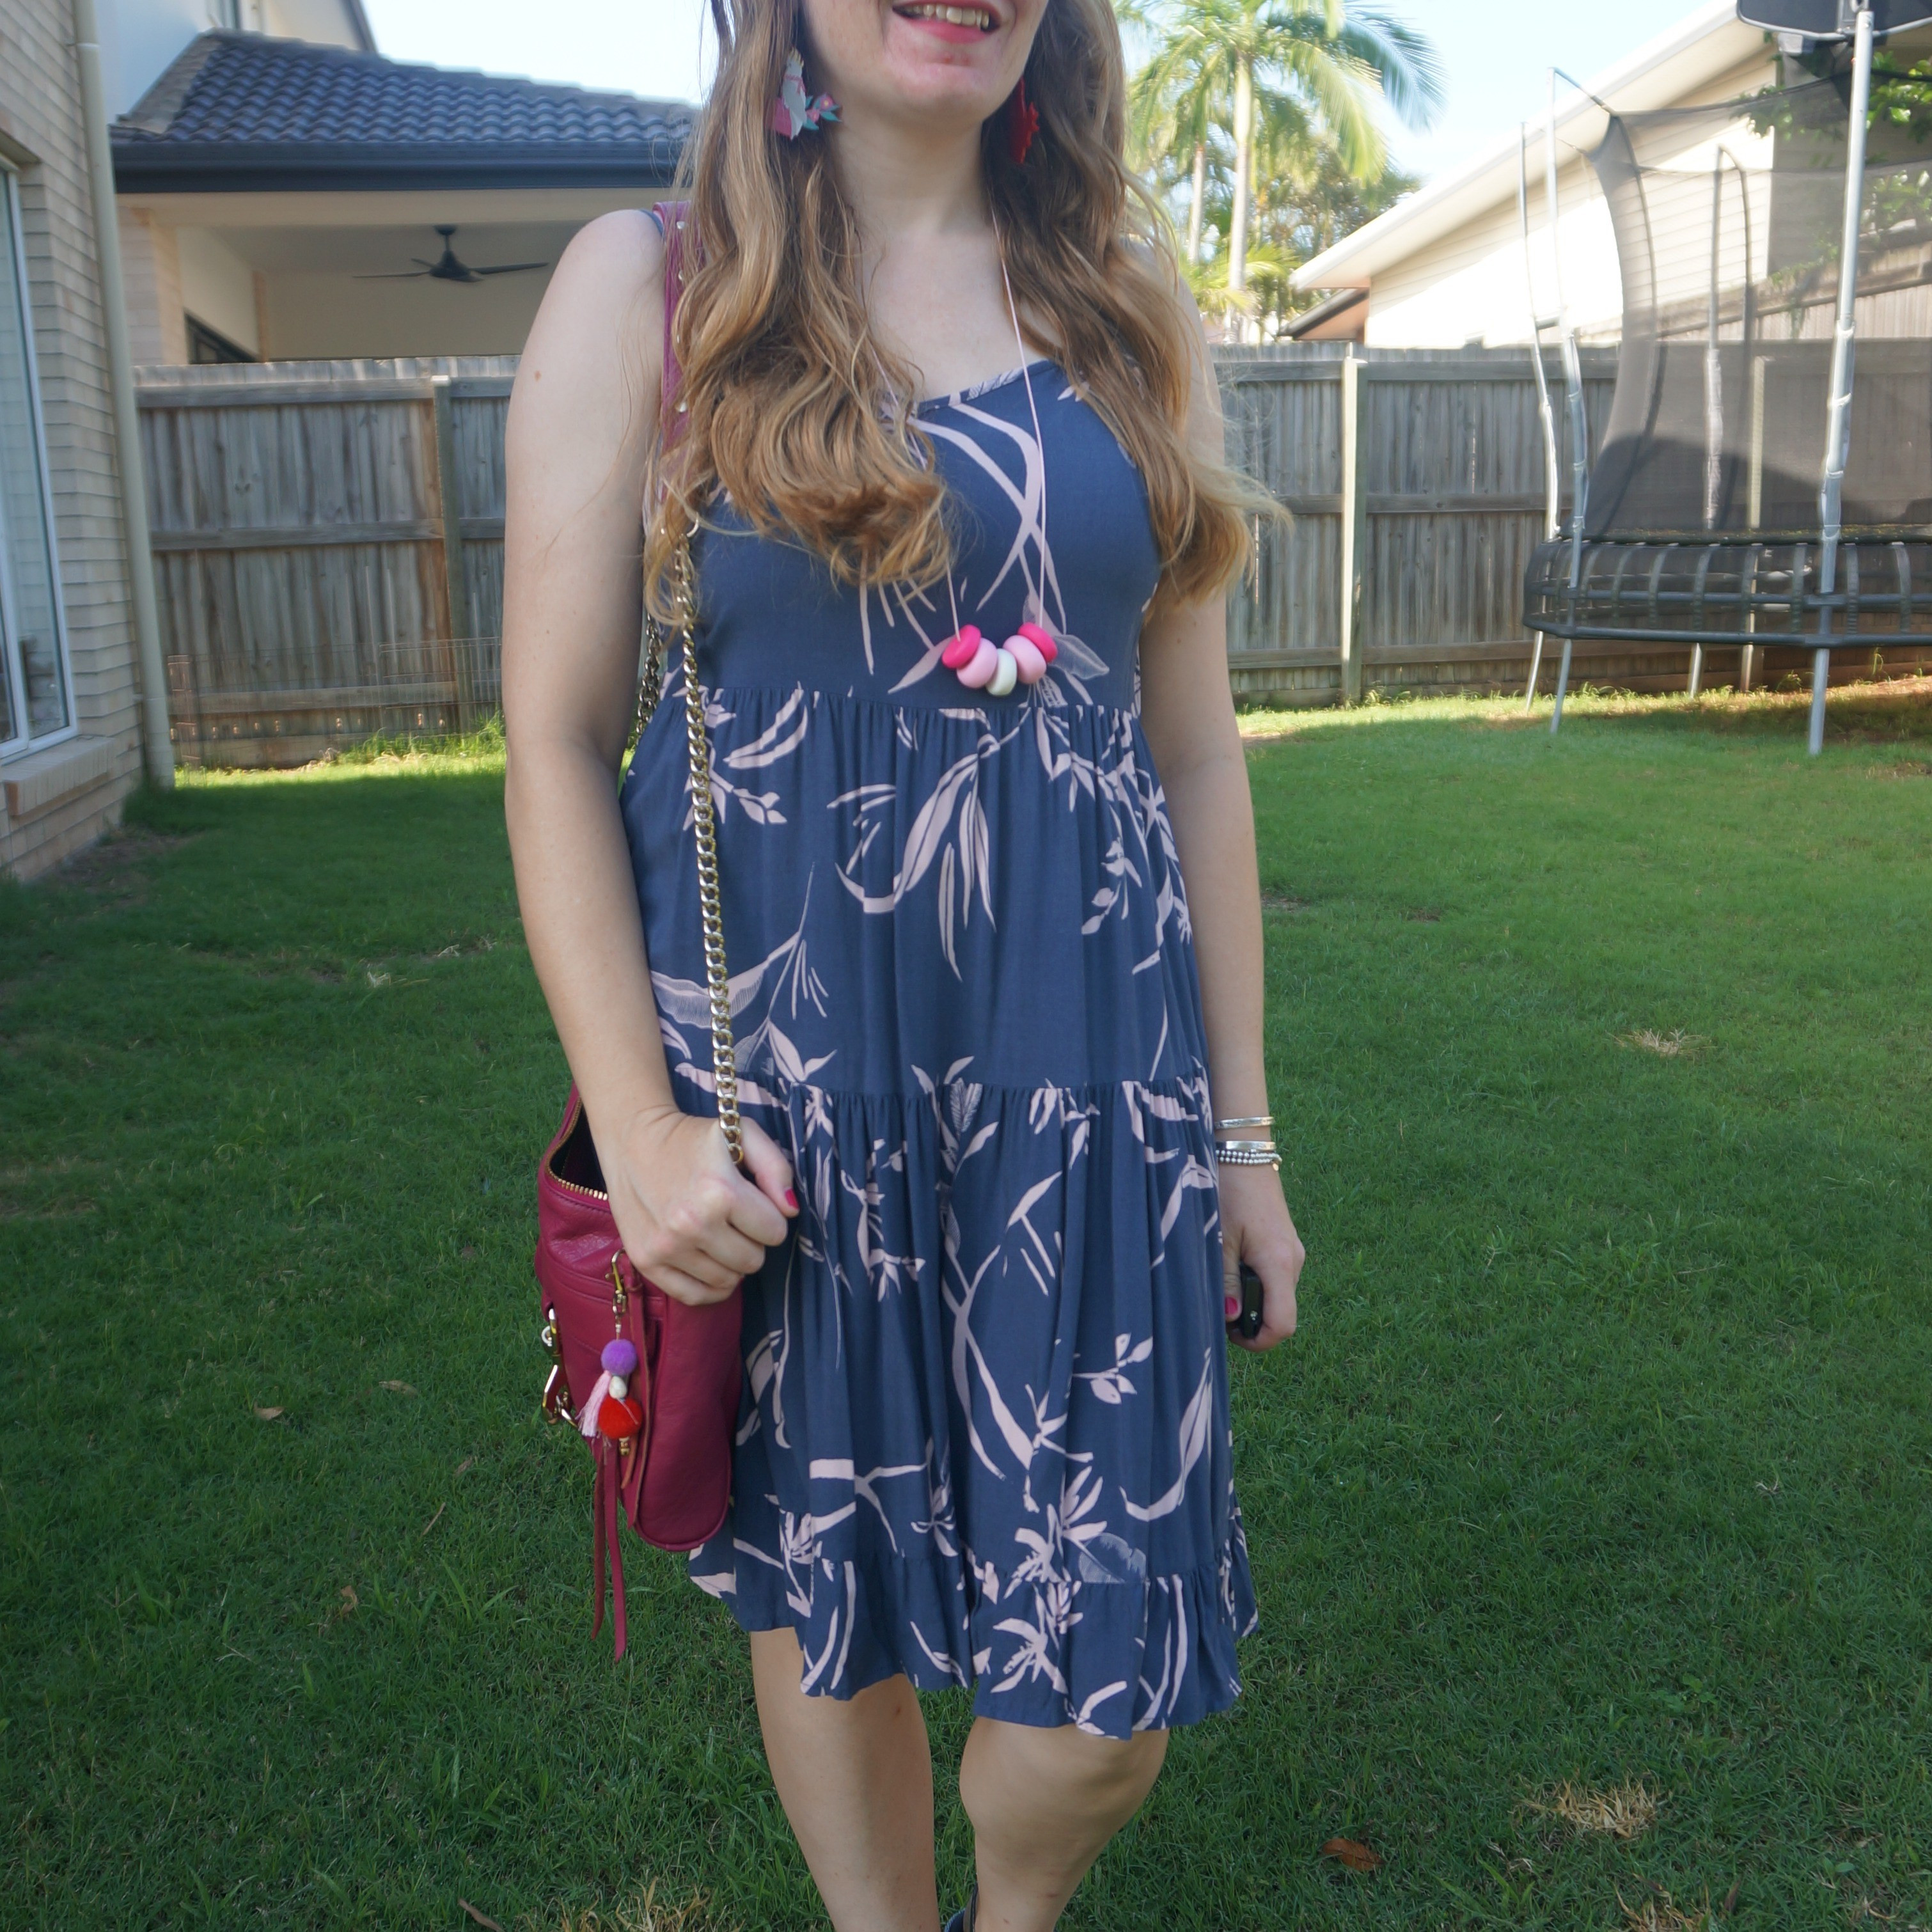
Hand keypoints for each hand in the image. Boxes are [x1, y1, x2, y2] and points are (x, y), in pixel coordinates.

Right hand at [599, 1104, 797, 1306]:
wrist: (633, 1139)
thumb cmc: (693, 1137)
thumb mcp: (742, 1134)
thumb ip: (776, 1168)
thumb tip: (790, 1211)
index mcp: (720, 1191)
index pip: (775, 1232)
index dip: (769, 1218)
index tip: (752, 1204)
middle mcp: (692, 1224)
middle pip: (753, 1261)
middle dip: (751, 1241)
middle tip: (733, 1220)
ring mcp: (666, 1246)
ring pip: (728, 1282)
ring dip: (730, 1262)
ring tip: (717, 1234)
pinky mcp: (646, 1261)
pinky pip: (694, 1296)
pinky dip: (708, 1286)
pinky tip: (708, 1261)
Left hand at [1219, 1163, 1303, 1351]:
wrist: (1243, 1153)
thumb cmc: (1228, 1192)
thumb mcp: (1219, 1239)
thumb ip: (1225, 1281)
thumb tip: (1230, 1318)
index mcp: (1279, 1263)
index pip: (1283, 1324)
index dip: (1258, 1341)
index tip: (1230, 1336)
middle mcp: (1293, 1261)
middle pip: (1280, 1312)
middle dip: (1250, 1320)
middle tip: (1218, 1307)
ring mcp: (1292, 1251)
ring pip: (1276, 1294)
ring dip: (1251, 1299)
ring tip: (1221, 1281)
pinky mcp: (1285, 1243)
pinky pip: (1275, 1276)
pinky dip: (1255, 1282)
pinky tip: (1232, 1264)